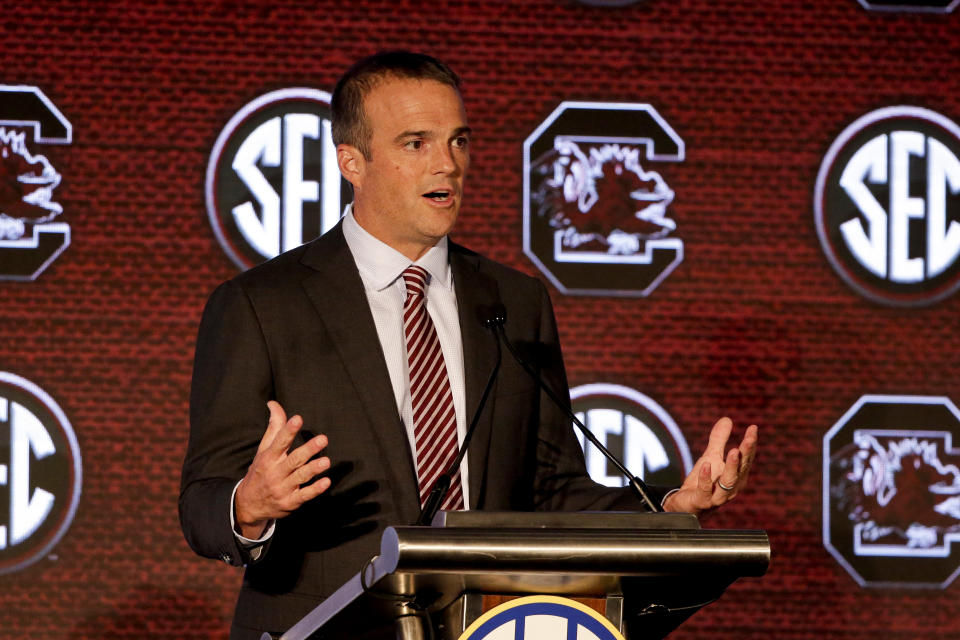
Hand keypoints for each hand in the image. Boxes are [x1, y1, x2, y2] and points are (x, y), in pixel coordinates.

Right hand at [234, 401, 331, 537]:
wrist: (248, 505)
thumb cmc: (260, 471)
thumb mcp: (263, 450)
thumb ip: (273, 427)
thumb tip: (273, 403)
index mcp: (269, 457)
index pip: (279, 442)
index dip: (288, 430)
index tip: (297, 419)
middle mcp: (275, 472)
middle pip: (293, 460)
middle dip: (308, 449)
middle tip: (323, 439)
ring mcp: (282, 488)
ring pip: (300, 477)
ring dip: (313, 469)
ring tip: (326, 461)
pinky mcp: (290, 502)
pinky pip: (303, 496)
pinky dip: (314, 490)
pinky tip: (326, 482)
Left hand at [662, 417, 756, 515]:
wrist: (686, 504)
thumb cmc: (702, 481)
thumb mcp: (710, 457)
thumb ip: (718, 440)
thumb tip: (727, 419)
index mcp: (737, 475)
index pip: (746, 458)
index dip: (750, 443)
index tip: (753, 428)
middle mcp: (732, 486)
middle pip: (742, 468)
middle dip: (746, 453)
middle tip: (749, 439)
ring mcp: (719, 496)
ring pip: (729, 481)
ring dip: (732, 466)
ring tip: (734, 451)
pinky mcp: (704, 501)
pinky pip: (706, 490)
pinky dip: (706, 478)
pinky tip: (706, 465)